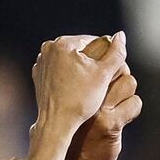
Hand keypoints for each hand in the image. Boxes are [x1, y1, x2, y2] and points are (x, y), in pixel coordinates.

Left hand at [28, 34, 128, 159]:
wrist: (57, 124)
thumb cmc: (80, 100)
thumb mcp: (104, 75)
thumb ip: (116, 53)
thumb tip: (120, 35)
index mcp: (62, 43)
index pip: (93, 41)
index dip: (106, 55)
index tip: (110, 71)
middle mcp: (48, 49)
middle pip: (80, 50)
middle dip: (92, 62)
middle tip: (101, 81)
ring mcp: (41, 63)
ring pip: (70, 61)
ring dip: (81, 69)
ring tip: (90, 87)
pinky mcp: (39, 76)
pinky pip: (59, 72)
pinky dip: (68, 78)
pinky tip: (76, 90)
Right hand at [65, 64, 142, 159]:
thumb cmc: (75, 129)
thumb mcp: (76, 102)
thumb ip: (89, 82)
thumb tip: (111, 59)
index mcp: (74, 83)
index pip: (100, 53)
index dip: (111, 61)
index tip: (110, 73)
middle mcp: (84, 92)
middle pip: (118, 66)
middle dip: (121, 75)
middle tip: (116, 89)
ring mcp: (98, 108)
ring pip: (128, 82)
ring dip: (128, 92)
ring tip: (118, 104)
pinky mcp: (110, 123)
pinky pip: (134, 103)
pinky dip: (132, 109)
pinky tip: (123, 117)